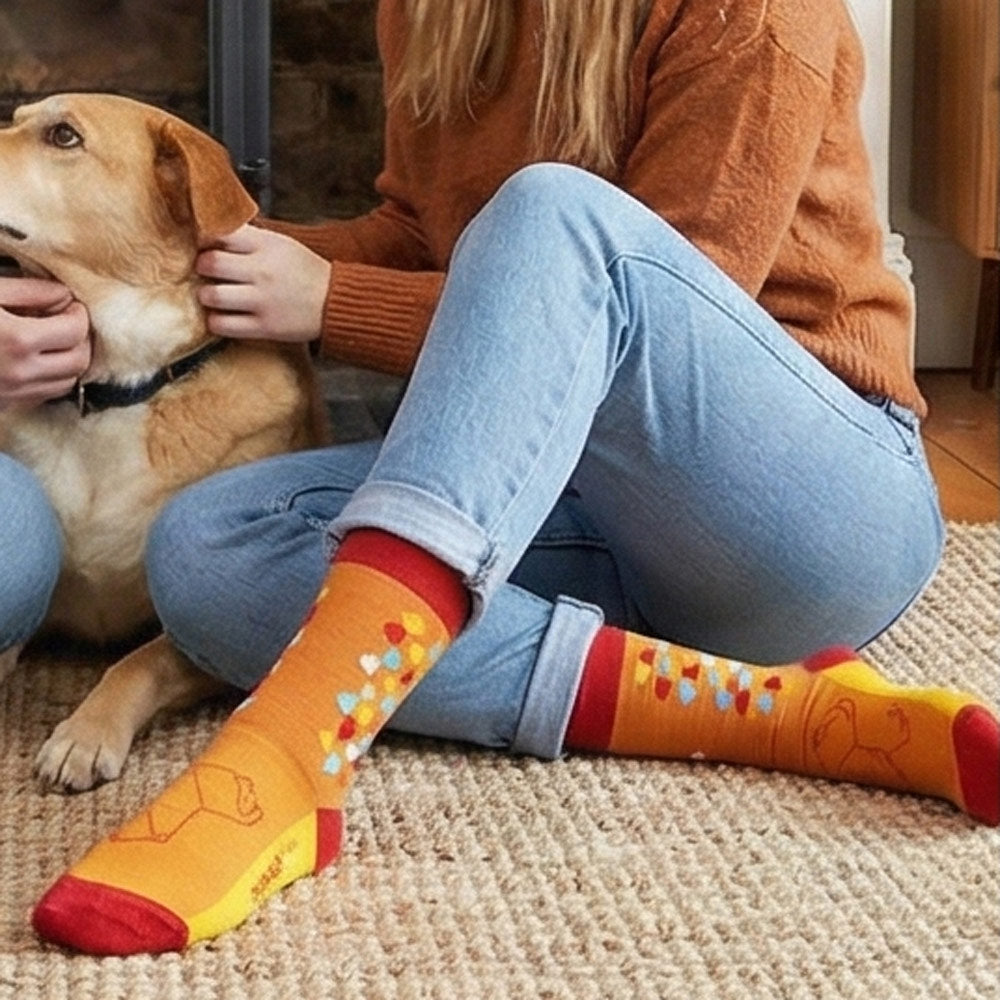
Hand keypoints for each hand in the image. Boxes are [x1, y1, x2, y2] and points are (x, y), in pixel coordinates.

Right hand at [0, 277, 90, 409]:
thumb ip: (30, 291)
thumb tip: (64, 295)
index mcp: (16, 340)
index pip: (75, 330)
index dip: (78, 314)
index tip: (69, 305)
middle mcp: (20, 373)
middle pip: (79, 361)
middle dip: (80, 339)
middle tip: (65, 322)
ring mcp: (13, 394)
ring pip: (68, 382)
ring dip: (68, 361)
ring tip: (50, 341)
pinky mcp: (6, 407)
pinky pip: (45, 395)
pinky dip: (50, 378)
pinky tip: (35, 360)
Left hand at [195, 224, 331, 343]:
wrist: (335, 303)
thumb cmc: (306, 272)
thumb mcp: (282, 244)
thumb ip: (250, 238)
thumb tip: (213, 231)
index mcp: (266, 245)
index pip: (220, 232)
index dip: (205, 238)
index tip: (206, 245)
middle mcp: (262, 271)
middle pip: (209, 263)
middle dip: (201, 266)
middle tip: (208, 271)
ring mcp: (262, 300)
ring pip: (211, 295)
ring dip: (206, 295)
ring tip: (213, 295)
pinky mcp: (264, 326)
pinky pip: (222, 325)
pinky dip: (215, 320)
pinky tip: (222, 316)